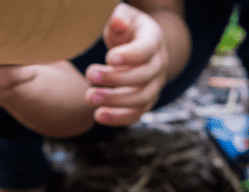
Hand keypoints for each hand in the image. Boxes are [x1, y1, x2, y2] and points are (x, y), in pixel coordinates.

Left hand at [85, 3, 168, 125]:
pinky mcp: (145, 102)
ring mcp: (154, 85)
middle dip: (115, 79)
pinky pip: (135, 114)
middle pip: (142, 76)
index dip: (130, 56)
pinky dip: (117, 118)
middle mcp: (159, 65)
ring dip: (114, 101)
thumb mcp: (124, 18)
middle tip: (90, 75)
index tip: (109, 58)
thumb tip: (117, 22)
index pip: (146, 50)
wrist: (141, 47)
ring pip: (140, 99)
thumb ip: (119, 18)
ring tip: (89, 97)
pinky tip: (98, 116)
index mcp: (153, 40)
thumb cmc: (126, 30)